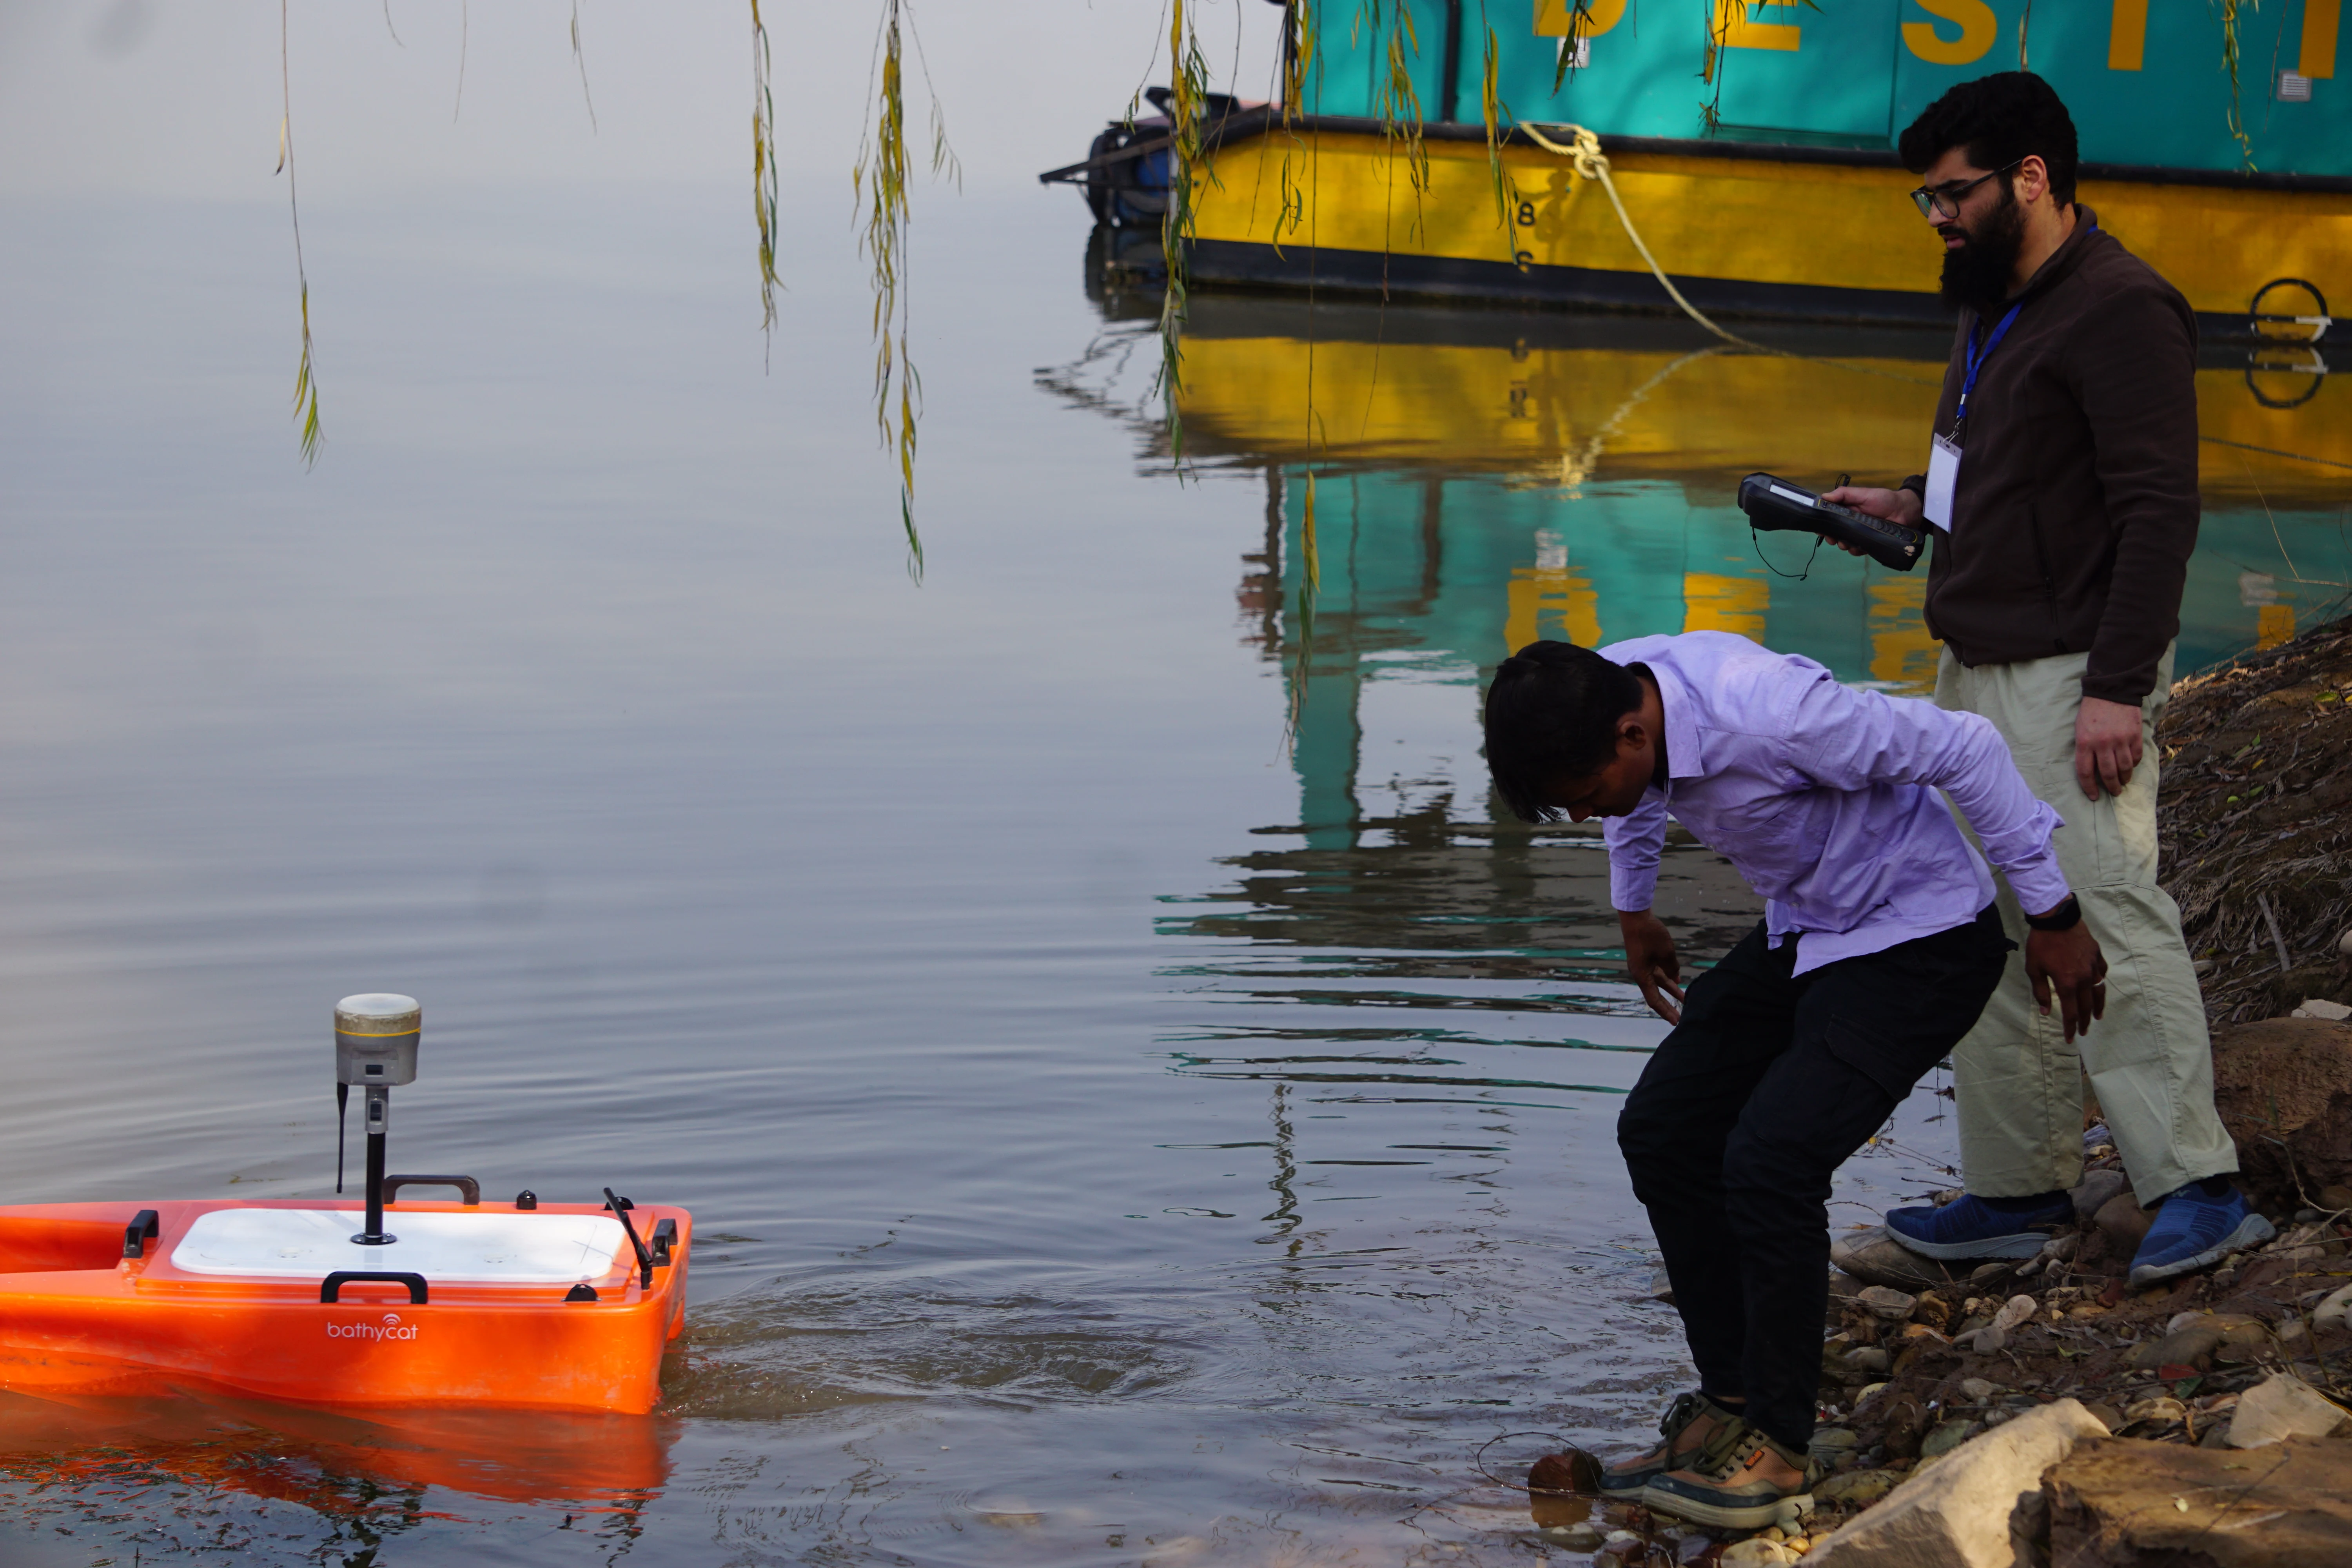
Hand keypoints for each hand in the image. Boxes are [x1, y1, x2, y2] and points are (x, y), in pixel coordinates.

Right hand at [1619, 909, 1684, 1024]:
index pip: (1654, 999)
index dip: (1665, 1011)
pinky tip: (1678, 980)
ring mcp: (1642, 966)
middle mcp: (1640, 973)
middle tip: (1680, 1017)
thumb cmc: (1650, 934)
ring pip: (1658, 982)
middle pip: (1655, 994)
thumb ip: (1672, 968)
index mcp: (1641, 975)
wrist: (1636, 916)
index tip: (1676, 1021)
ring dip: (1671, 990)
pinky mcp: (1644, 958)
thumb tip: (1676, 978)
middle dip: (1669, 1005)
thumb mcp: (1666, 953)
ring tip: (1685, 999)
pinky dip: (1667, 978)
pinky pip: (1657, 972)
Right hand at [1820, 485, 1925, 556]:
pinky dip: (1856, 550)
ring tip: (1846, 543)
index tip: (1819, 529)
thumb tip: (1823, 497)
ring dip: (1843, 544)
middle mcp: (1851, 523)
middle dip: (1831, 537)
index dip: (1823, 524)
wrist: (1905, 512)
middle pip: (1835, 533)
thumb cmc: (1884, 500)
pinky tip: (1858, 547)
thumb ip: (1844, 494)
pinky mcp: (1868, 543)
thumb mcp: (1863, 494)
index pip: (1830, 518)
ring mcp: (1860, 534)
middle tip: (1832, 539)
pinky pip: (1857, 550)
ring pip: (1844, 543)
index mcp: (1847, 510)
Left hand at [2025, 920, 2105, 1042]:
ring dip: (2098, 1006)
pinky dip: (2100, 982)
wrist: (2056, 919)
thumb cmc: (2041, 944)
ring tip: (2097, 1017)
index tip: (2071, 1038)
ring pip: (2098, 991)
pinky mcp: (2097, 955)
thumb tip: (2046, 1012)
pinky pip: (2101, 972)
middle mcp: (2084, 978)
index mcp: (2067, 984)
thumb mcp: (2034, 969)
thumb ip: (2040, 992)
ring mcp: (2093, 966)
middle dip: (2085, 1021)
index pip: (2071, 1013)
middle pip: (2087, 1006)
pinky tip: (2098, 985)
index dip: (2071, 1028)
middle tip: (2084, 1032)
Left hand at [2074, 695, 2144, 799]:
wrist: (2112, 691)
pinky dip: (2133, 764)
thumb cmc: (2092, 712)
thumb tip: (2091, 771)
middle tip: (2114, 792)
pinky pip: (2136, 756)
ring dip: (2124, 778)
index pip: (2085, 772)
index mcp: (2085, 743)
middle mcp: (2103, 744)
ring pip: (2124, 768)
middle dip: (2111, 787)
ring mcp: (2121, 740)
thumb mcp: (2080, 729)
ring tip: (2123, 782)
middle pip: (2107, 774)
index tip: (2094, 797)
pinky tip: (2130, 766)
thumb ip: (2085, 749)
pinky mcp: (2135, 735)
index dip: (2089, 788)